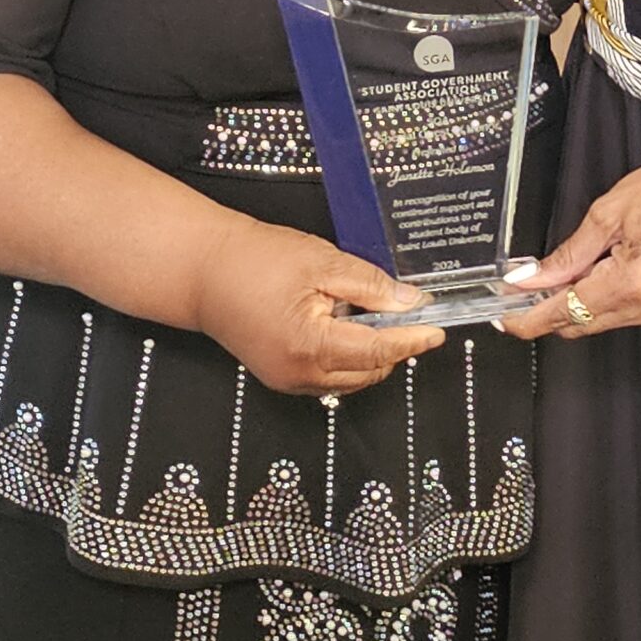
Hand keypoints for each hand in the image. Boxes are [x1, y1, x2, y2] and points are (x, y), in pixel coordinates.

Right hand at [193, 214, 446, 395]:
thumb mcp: (322, 262)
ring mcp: (288, 381)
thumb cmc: (254, 260)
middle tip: (404, 309)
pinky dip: (347, 355)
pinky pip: (329, 376)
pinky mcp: (280, 377)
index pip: (379, 352)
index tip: (437, 328)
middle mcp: (299, 374)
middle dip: (392, 344)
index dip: (412, 339)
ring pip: (352, 377)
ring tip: (363, 310)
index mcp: (310, 347)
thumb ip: (371, 286)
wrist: (202, 270)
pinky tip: (341, 323)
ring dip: (369, 351)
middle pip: (369, 371)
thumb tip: (411, 303)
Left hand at [502, 119, 640, 340]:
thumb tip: (530, 279)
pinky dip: (594, 297)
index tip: (501, 314)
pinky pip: (617, 310)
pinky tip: (584, 272)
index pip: (565, 314)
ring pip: (596, 320)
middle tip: (519, 284)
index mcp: (632, 284)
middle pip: (578, 324)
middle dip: (545, 309)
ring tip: (552, 270)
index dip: (527, 318)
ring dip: (570, 301)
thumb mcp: (609, 212)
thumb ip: (567, 253)